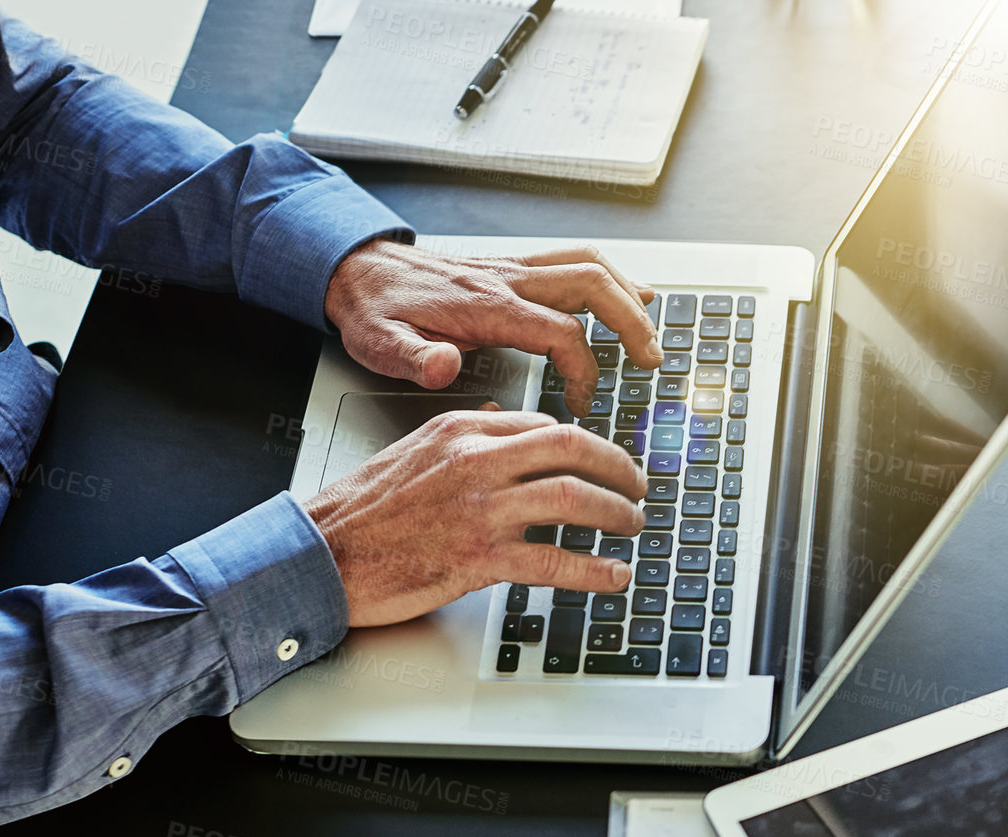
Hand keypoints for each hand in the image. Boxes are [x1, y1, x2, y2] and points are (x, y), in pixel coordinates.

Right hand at [304, 407, 645, 627]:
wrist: (320, 554)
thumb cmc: (363, 510)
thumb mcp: (416, 451)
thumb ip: (467, 436)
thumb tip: (508, 420)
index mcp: (462, 429)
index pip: (545, 424)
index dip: (589, 444)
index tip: (607, 462)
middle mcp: (475, 460)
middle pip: (572, 448)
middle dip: (619, 467)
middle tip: (638, 487)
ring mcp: (479, 508)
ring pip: (572, 497)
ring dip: (614, 512)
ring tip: (631, 525)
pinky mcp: (477, 557)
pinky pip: (553, 560)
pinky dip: (593, 569)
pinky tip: (613, 575)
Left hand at [323, 240, 661, 416]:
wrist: (355, 268)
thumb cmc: (373, 310)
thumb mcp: (380, 343)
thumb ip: (414, 358)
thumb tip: (444, 366)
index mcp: (487, 305)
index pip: (561, 332)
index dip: (583, 370)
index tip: (581, 404)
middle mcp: (508, 279)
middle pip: (593, 285)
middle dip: (631, 323)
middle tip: (652, 360)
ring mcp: (514, 269)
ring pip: (590, 265)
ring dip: (628, 294)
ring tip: (651, 329)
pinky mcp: (513, 268)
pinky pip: (575, 262)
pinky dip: (610, 277)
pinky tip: (628, 293)